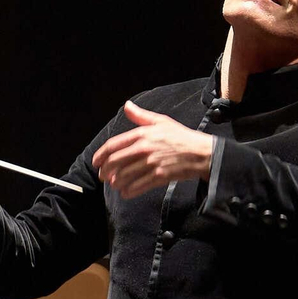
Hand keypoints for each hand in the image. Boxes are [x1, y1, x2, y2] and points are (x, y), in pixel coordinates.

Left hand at [90, 101, 214, 198]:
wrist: (201, 152)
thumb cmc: (181, 136)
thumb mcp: (161, 121)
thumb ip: (141, 116)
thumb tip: (127, 106)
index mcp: (142, 134)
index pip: (113, 145)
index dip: (101, 155)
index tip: (96, 162)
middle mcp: (144, 148)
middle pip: (115, 162)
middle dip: (105, 171)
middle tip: (103, 176)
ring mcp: (151, 163)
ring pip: (124, 176)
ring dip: (116, 182)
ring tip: (114, 184)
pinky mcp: (159, 176)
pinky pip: (138, 186)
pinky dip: (128, 191)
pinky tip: (126, 192)